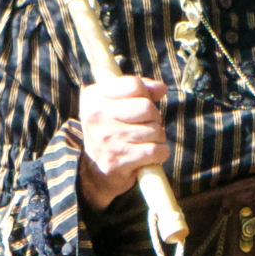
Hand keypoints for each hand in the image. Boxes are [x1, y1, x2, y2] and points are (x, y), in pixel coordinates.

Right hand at [78, 76, 169, 211]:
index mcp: (93, 97)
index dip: (146, 94)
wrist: (95, 171)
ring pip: (154, 130)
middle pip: (147, 107)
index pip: (134, 85)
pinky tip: (150, 154)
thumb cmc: (114, 130)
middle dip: (155, 117)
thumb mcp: (118, 104)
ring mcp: (106, 139)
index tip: (141, 103)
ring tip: (145, 140)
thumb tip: (161, 88)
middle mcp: (96, 116)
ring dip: (158, 136)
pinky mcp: (117, 161)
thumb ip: (142, 90)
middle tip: (147, 125)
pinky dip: (161, 153)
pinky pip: (156, 150)